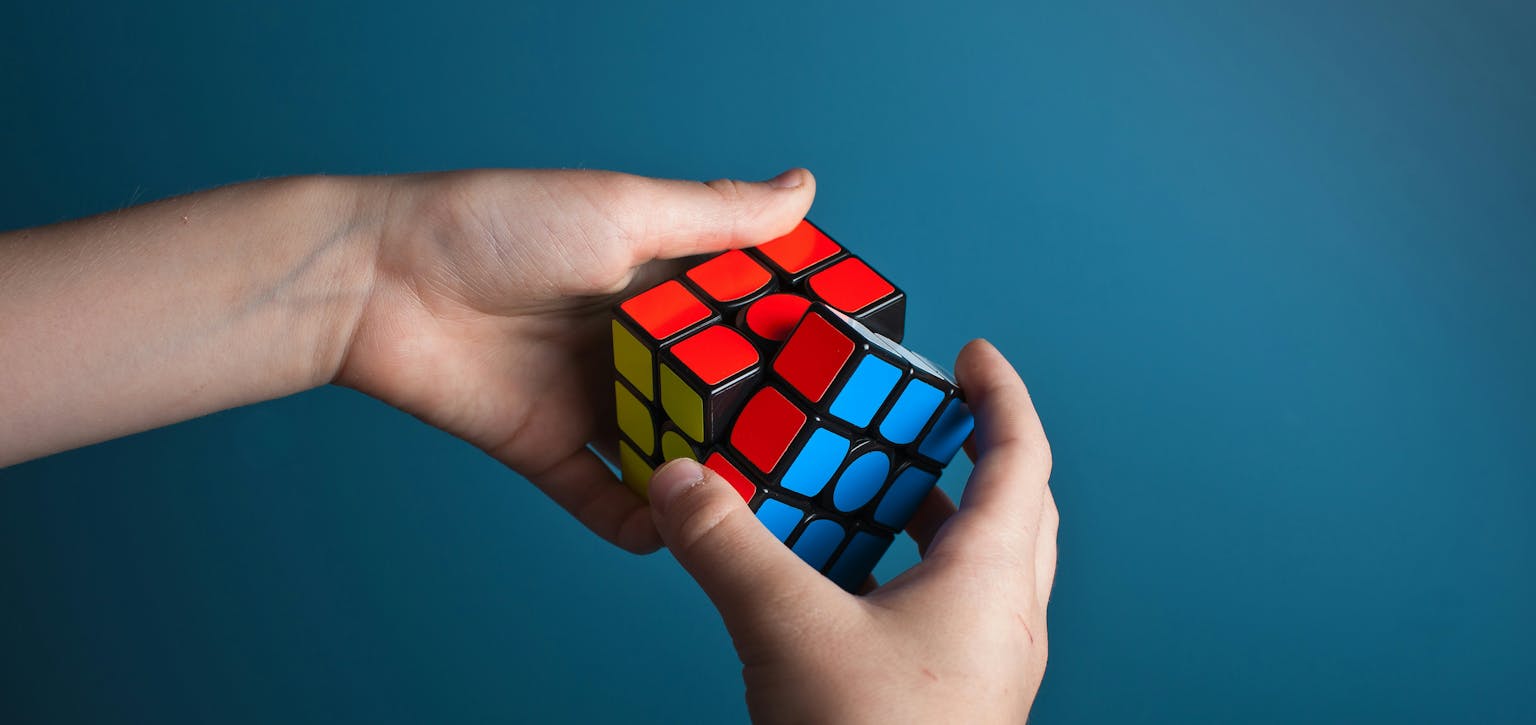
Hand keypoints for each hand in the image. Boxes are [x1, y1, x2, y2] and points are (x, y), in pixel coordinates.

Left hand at [337, 168, 815, 552]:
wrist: (378, 280)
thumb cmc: (498, 225)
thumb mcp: (623, 210)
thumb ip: (715, 217)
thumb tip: (803, 190)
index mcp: (654, 279)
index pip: (740, 312)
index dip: (791, 337)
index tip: (848, 365)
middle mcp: (630, 341)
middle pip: (711, 391)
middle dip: (758, 422)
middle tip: (817, 454)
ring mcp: (588, 398)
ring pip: (665, 448)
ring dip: (704, 477)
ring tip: (761, 509)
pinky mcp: (544, 447)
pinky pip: (599, 497)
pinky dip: (634, 521)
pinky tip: (672, 538)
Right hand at [645, 340, 1056, 722]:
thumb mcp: (789, 630)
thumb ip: (730, 547)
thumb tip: (681, 482)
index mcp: (991, 579)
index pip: (1020, 456)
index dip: (1002, 393)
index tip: (976, 353)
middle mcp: (1003, 618)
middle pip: (1013, 506)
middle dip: (972, 449)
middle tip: (924, 414)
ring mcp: (983, 667)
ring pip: (978, 563)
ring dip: (933, 515)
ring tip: (872, 487)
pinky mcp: (949, 701)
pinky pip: (941, 610)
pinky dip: (903, 574)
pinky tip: (844, 583)